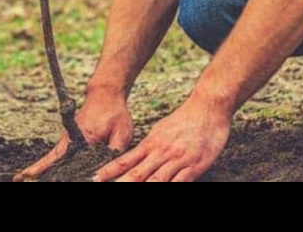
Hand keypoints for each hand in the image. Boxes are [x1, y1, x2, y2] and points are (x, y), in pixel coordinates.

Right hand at [14, 87, 132, 180]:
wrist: (105, 94)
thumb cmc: (114, 113)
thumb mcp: (122, 133)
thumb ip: (114, 152)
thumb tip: (108, 170)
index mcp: (83, 138)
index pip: (66, 158)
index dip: (52, 169)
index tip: (35, 175)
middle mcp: (71, 139)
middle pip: (51, 159)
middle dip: (36, 169)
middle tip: (19, 179)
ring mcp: (68, 140)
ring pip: (52, 158)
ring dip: (39, 168)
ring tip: (22, 178)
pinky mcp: (69, 141)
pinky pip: (56, 155)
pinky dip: (47, 164)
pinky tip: (39, 173)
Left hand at [93, 96, 230, 181]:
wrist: (208, 107)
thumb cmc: (185, 119)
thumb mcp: (161, 130)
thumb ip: (150, 146)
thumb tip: (137, 157)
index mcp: (151, 143)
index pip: (125, 161)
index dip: (109, 171)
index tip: (95, 178)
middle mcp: (161, 152)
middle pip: (136, 174)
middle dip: (121, 184)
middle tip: (105, 188)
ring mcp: (177, 160)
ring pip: (155, 181)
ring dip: (141, 189)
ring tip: (127, 195)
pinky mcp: (194, 166)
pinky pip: (179, 182)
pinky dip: (170, 188)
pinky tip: (163, 193)